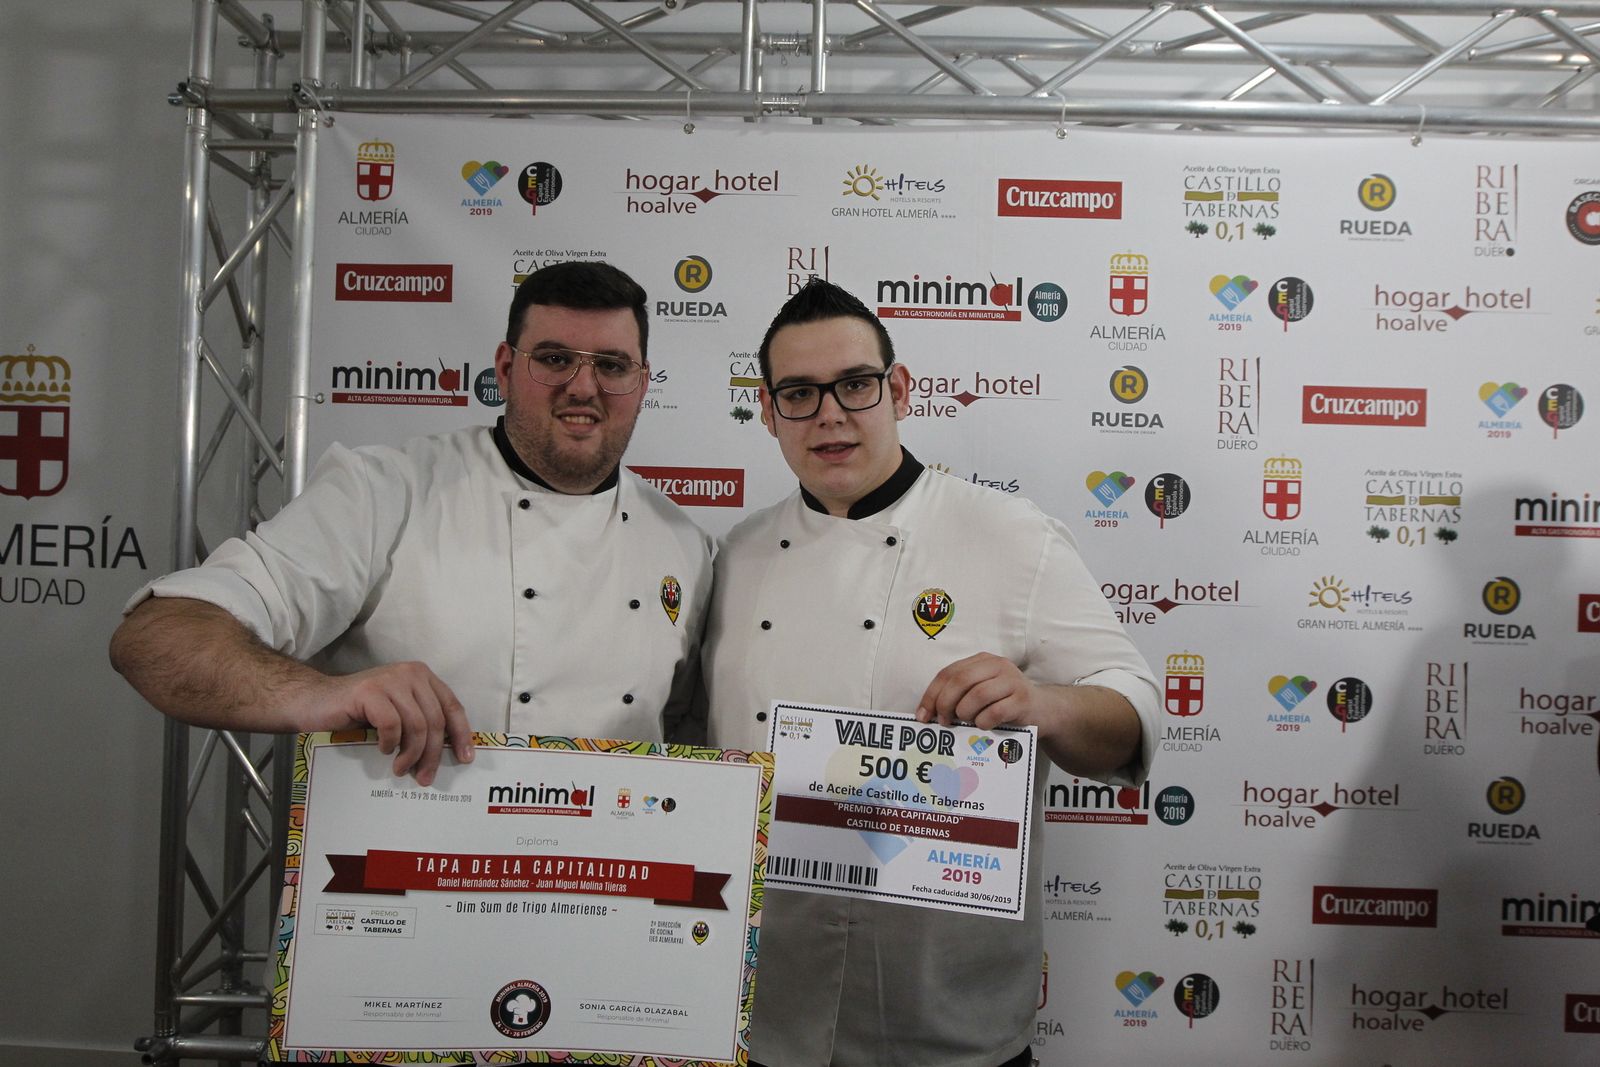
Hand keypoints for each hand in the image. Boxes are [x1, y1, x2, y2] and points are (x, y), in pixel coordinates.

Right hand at [298, 662, 473, 785]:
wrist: (315, 702)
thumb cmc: (358, 713)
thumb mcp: (398, 714)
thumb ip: (420, 723)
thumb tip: (445, 753)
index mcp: (422, 677)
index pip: (452, 707)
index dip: (461, 734)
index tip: (465, 759)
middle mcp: (410, 673)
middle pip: (436, 720)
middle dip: (433, 754)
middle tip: (425, 778)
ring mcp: (390, 680)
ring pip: (417, 725)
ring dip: (411, 754)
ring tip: (402, 770)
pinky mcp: (369, 692)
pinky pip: (392, 725)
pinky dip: (390, 743)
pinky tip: (383, 750)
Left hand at [914, 653, 1039, 731]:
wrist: (1043, 710)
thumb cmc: (1004, 703)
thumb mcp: (981, 691)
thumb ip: (958, 694)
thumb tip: (928, 713)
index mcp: (981, 660)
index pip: (948, 673)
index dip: (932, 694)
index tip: (923, 715)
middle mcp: (997, 665)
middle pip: (961, 680)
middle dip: (945, 703)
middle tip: (943, 721)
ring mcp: (1012, 681)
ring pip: (978, 695)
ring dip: (965, 713)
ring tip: (966, 721)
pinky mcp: (1023, 699)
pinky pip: (995, 711)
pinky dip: (983, 721)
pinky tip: (984, 725)